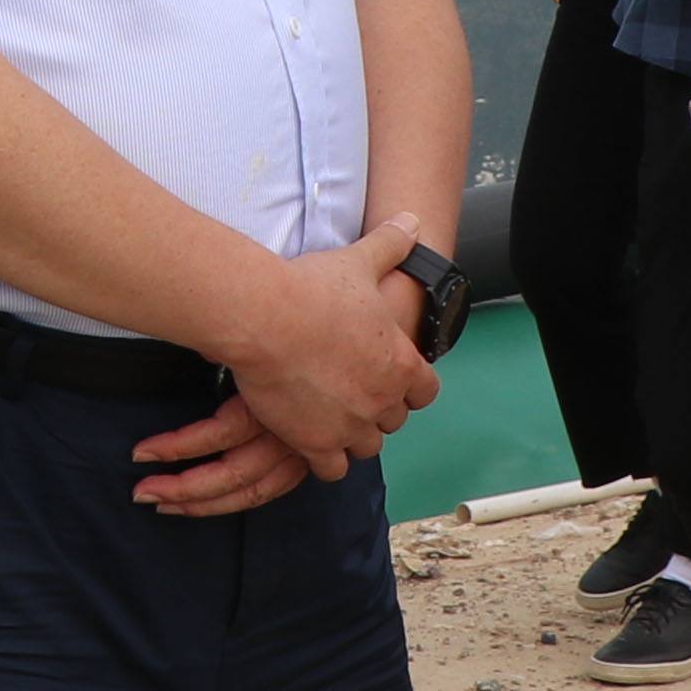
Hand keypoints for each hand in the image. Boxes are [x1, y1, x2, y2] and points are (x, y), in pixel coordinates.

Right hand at [134, 223, 443, 515]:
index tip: (387, 378)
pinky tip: (308, 438)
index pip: (425, 391)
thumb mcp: (359, 261)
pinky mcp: (316, 443)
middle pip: (393, 421)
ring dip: (352, 437)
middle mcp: (383, 400)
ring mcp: (351, 426)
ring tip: (329, 418)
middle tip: (350, 393)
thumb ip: (391, 245)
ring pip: (365, 448)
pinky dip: (323, 459)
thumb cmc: (312, 289)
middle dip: (376, 410)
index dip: (408, 386)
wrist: (266, 319)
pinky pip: (332, 470)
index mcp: (401, 362)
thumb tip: (412, 220)